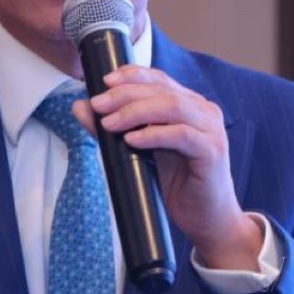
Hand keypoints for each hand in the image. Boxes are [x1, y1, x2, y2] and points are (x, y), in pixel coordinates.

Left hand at [73, 65, 263, 270]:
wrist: (205, 218)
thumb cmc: (175, 182)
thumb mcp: (136, 150)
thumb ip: (111, 127)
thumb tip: (80, 107)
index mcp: (187, 104)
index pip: (158, 78)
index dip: (131, 75)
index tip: (103, 81)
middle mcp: (202, 111)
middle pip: (160, 90)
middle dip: (124, 95)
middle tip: (97, 105)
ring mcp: (210, 129)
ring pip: (171, 106)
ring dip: (135, 112)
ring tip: (109, 123)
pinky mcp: (212, 151)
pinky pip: (182, 135)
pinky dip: (154, 134)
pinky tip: (132, 140)